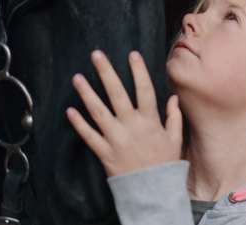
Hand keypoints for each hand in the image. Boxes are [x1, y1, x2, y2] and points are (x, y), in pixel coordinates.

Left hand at [66, 50, 182, 176]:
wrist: (152, 191)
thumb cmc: (164, 163)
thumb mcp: (174, 139)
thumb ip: (174, 117)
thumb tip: (173, 99)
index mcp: (150, 120)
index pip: (144, 89)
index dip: (138, 71)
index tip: (132, 55)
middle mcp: (131, 126)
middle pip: (117, 94)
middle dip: (106, 72)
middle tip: (96, 55)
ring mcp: (116, 138)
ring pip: (98, 112)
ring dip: (87, 93)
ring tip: (77, 77)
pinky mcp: (104, 152)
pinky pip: (89, 136)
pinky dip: (79, 124)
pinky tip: (70, 111)